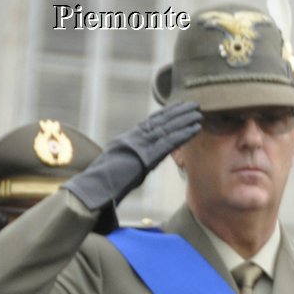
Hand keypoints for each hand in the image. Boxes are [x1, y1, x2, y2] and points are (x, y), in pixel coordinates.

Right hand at [64, 102, 202, 216]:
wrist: (94, 189)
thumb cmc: (104, 184)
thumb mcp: (121, 167)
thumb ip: (134, 160)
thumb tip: (143, 161)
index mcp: (128, 140)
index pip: (149, 123)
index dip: (165, 114)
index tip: (178, 106)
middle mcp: (134, 138)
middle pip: (160, 121)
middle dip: (177, 112)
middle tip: (193, 104)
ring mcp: (139, 145)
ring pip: (166, 128)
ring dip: (184, 120)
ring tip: (198, 111)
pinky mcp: (145, 156)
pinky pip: (168, 143)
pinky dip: (183, 135)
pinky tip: (195, 129)